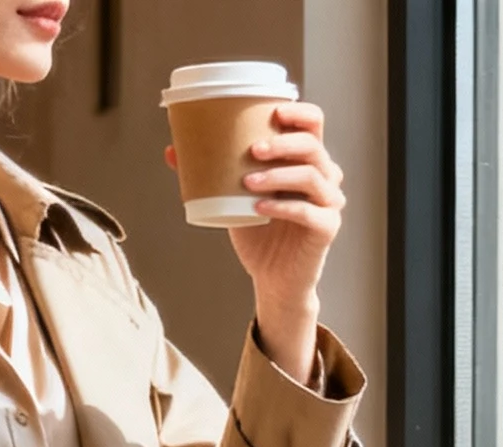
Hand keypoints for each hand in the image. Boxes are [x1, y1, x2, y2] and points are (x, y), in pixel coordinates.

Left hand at [165, 100, 344, 384]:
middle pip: (312, 145)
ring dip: (277, 174)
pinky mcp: (328, 227)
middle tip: (252, 149)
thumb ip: (212, 172)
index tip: (272, 111)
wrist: (272, 279)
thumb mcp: (233, 197)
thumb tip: (172, 151)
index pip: (313, 123)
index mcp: (306, 159)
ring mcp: (330, 201)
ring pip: (311, 175)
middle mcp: (325, 175)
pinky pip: (307, 211)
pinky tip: (258, 207)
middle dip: (282, 143)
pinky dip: (281, 206)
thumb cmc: (257, 233)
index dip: (298, 112)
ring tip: (248, 181)